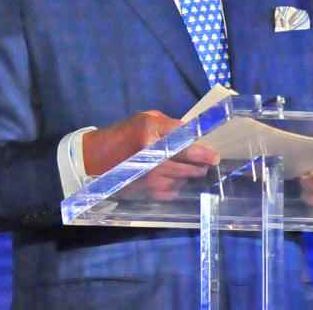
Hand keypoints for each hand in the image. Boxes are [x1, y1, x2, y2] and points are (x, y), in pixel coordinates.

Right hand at [82, 110, 219, 200]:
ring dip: (191, 174)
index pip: (185, 143)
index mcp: (150, 134)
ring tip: (191, 168)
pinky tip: (173, 178)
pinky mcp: (149, 193)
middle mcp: (152, 158)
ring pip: (184, 178)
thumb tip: (194, 136)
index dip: (203, 150)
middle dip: (202, 163)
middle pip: (189, 164)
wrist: (98, 158)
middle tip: (208, 161)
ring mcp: (151, 178)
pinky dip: (178, 184)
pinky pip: (174, 191)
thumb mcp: (145, 118)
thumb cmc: (124, 134)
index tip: (215, 155)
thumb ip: (170, 125)